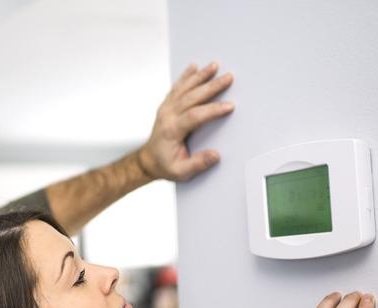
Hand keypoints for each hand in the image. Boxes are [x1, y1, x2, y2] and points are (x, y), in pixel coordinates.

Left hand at [137, 61, 233, 181]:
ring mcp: (165, 109)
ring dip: (200, 76)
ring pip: (184, 88)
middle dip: (211, 86)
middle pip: (191, 97)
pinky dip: (186, 76)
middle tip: (228, 78)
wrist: (148, 160)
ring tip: (214, 66)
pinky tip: (193, 67)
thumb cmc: (165, 165)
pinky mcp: (166, 105)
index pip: (194, 116)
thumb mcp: (181, 172)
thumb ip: (198, 164)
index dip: (212, 110)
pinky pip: (176, 88)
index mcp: (171, 131)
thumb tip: (215, 155)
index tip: (229, 106)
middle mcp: (167, 116)